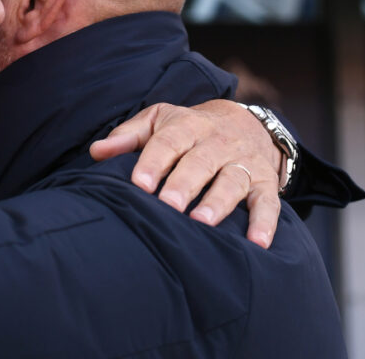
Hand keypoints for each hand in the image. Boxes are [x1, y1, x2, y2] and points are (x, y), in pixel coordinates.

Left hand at [89, 100, 281, 248]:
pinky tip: (257, 243)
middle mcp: (217, 142)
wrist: (245, 122)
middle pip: (200, 162)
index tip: (139, 183)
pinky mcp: (265, 182)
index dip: (153, 162)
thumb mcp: (158, 121)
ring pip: (232, 180)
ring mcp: (244, 161)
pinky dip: (265, 222)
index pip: (168, 141)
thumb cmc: (188, 128)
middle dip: (184, 184)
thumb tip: (96, 152)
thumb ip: (128, 136)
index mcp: (187, 125)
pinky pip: (268, 202)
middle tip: (168, 206)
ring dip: (219, 202)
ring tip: (202, 222)